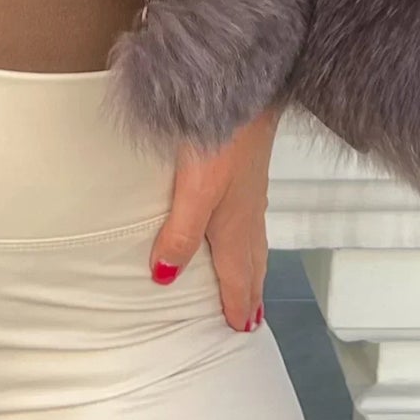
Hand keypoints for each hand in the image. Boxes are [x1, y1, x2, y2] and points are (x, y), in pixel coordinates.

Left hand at [148, 107, 281, 333]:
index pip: (238, 276)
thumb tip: (165, 277)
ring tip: (250, 282)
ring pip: (253, 240)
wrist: (246, 89)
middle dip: (251, 291)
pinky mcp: (246, 168)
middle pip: (252, 263)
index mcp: (236, 226)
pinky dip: (248, 237)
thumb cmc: (223, 139)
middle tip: (252, 318)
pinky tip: (240, 224)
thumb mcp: (195, 192)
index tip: (241, 330)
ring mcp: (250, 190)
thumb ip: (180, 234)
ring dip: (252, 267)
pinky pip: (251, 218)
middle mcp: (248, 213)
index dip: (238, 304)